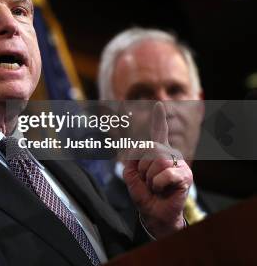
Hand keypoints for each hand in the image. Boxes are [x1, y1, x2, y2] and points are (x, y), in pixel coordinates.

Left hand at [122, 102, 192, 237]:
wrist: (153, 214)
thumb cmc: (144, 193)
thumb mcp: (131, 173)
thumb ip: (131, 157)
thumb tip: (133, 145)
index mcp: (157, 152)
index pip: (158, 132)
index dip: (157, 118)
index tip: (158, 103)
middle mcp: (170, 154)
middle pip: (149, 148)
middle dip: (141, 167)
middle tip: (148, 182)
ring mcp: (179, 164)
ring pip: (156, 161)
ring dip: (150, 178)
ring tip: (156, 186)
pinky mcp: (185, 175)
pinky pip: (164, 174)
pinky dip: (158, 185)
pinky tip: (164, 190)